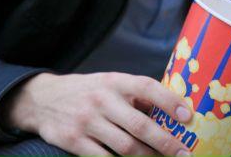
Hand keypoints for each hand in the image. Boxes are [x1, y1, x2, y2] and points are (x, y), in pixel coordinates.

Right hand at [0, 72, 193, 156]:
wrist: (42, 99)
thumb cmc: (87, 91)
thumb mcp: (109, 83)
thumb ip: (135, 95)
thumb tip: (172, 111)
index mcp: (114, 81)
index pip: (146, 87)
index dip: (168, 101)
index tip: (188, 116)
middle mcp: (101, 100)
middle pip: (139, 126)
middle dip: (165, 143)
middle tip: (184, 155)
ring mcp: (87, 122)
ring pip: (125, 148)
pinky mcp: (74, 141)